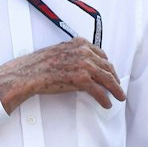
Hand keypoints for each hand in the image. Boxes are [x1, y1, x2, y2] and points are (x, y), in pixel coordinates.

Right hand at [0, 38, 125, 112]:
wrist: (28, 73)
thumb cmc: (39, 65)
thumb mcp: (59, 51)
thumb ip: (73, 54)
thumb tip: (83, 65)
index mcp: (79, 43)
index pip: (101, 55)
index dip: (108, 66)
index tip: (111, 73)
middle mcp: (84, 52)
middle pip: (107, 67)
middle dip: (114, 78)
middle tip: (118, 87)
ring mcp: (84, 65)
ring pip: (107, 79)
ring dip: (115, 90)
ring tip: (119, 97)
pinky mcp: (81, 79)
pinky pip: (98, 91)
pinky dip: (105, 99)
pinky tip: (107, 103)